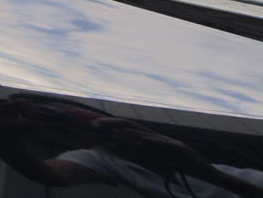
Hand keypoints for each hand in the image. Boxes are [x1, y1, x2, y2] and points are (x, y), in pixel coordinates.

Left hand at [90, 118, 214, 179]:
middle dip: (111, 124)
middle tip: (94, 125)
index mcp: (148, 141)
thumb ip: (134, 154)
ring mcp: (167, 142)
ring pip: (145, 134)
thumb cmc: (177, 166)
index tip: (91, 126)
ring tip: (113, 131)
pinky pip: (164, 144)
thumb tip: (113, 148)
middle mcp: (155, 138)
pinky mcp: (180, 148)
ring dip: (129, 132)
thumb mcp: (152, 161)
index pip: (125, 130)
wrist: (205, 172)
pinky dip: (152, 142)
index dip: (108, 127)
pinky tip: (142, 142)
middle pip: (131, 127)